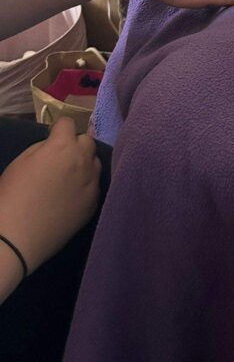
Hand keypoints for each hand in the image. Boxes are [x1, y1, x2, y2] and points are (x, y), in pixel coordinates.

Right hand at [0, 119, 99, 280]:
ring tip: (68, 178)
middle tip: (60, 158)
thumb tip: (54, 143)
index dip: (58, 129)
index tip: (51, 137)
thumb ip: (43, 147)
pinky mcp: (94, 203)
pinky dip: (86, 185)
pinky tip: (71, 196)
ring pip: (95, 162)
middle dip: (75, 144)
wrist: (16, 239)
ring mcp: (91, 182)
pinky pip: (95, 185)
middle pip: (87, 141)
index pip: (69, 122)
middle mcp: (83, 159)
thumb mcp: (20, 162)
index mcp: (62, 146)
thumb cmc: (11, 197)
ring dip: (84, 163)